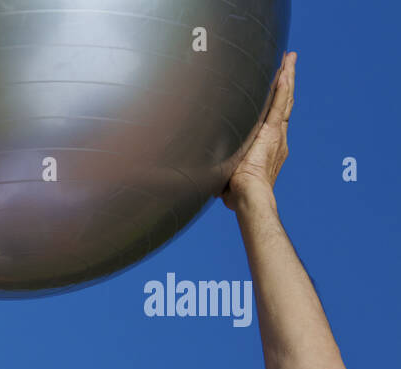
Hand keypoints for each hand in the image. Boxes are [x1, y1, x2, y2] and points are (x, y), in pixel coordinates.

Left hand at [222, 51, 294, 210]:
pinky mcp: (273, 132)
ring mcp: (276, 133)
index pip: (271, 116)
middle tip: (288, 63)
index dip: (274, 100)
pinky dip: (283, 87)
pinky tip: (285, 72)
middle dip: (285, 81)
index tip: (274, 86)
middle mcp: (276, 137)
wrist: (247, 196)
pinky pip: (280, 104)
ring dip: (287, 77)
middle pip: (282, 102)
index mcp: (266, 145)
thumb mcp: (224, 173)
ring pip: (284, 99)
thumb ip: (215, 166)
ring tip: (289, 58)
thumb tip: (191, 171)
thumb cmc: (235, 192)